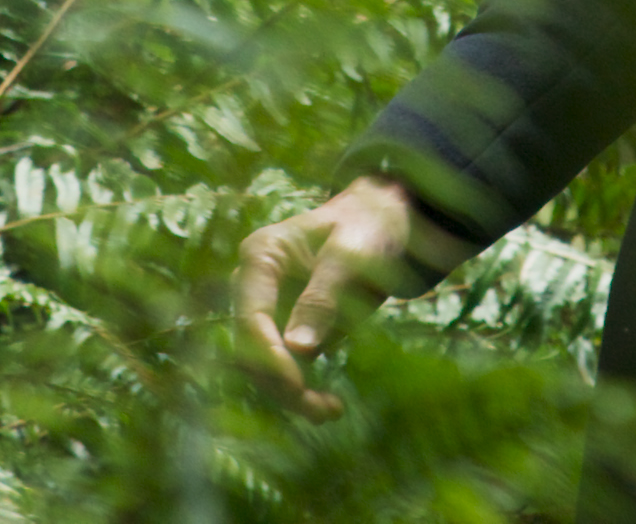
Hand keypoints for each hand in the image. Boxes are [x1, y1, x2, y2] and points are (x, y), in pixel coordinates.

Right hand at [232, 176, 442, 420]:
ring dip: (290, 395)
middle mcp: (254, 285)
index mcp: (261, 255)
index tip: (296, 383)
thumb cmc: (368, 228)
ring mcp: (269, 309)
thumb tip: (298, 349)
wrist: (386, 223)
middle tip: (322, 410)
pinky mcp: (287, 330)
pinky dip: (301, 391)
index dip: (268, 354)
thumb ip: (324, 297)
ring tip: (331, 412)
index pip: (251, 314)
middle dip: (279, 383)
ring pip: (262, 365)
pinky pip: (284, 368)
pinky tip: (330, 406)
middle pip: (250, 347)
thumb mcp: (351, 257)